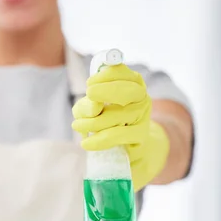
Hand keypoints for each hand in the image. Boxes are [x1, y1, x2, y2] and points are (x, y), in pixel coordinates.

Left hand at [71, 64, 169, 190]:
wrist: (125, 148)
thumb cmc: (105, 122)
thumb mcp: (90, 110)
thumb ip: (87, 105)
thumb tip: (94, 106)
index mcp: (129, 84)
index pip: (122, 72)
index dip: (105, 75)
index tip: (89, 83)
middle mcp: (141, 97)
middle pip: (129, 90)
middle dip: (107, 90)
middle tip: (89, 93)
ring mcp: (143, 117)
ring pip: (119, 115)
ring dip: (93, 121)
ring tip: (77, 126)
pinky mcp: (140, 136)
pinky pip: (118, 135)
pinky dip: (99, 139)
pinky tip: (85, 143)